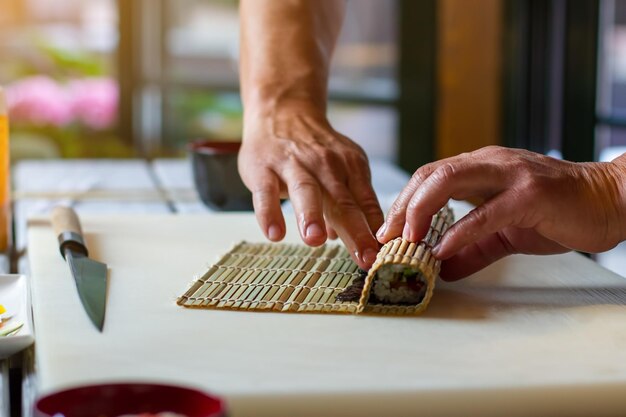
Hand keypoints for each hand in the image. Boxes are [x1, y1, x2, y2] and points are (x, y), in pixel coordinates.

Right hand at [239, 102, 383, 268]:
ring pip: (306, 191)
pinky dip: (269, 213)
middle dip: (355, 232)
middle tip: (364, 258)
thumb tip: (348, 239)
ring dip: (312, 215)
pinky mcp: (264, 168)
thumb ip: (348, 204)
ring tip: (316, 240)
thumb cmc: (314, 151)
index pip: (366, 204)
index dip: (375, 232)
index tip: (382, 258)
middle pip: (343, 202)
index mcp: (351, 168)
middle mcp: (326, 165)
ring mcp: (294, 164)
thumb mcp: (341, 169)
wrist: (282, 112)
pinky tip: (274, 233)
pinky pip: (266, 193)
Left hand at [376, 146, 625, 279]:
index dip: (404, 203)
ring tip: (406, 240)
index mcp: (480, 168)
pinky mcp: (530, 195)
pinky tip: (442, 250)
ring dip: (421, 211)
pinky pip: (485, 212)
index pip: (428, 177)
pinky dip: (459, 232)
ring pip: (448, 179)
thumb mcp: (505, 233)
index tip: (388, 233)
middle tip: (388, 238)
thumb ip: (472, 249)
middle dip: (403, 206)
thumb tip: (443, 269)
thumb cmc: (556, 211)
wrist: (608, 201)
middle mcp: (489, 163)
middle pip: (429, 174)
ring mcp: (509, 175)